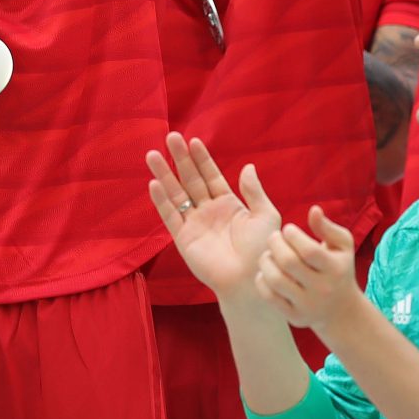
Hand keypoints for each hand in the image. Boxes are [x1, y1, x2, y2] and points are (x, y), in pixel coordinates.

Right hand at [146, 134, 281, 304]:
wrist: (251, 281)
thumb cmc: (263, 251)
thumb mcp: (265, 216)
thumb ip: (254, 192)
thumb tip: (248, 166)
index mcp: (229, 204)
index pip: (211, 176)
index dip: (202, 159)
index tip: (193, 141)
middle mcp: (209, 211)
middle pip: (190, 180)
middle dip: (181, 159)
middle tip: (171, 137)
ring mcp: (194, 224)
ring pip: (176, 194)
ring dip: (164, 174)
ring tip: (153, 155)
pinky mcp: (183, 238)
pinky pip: (170, 216)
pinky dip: (162, 201)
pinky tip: (154, 184)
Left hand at [255, 205, 360, 332]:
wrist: (341, 310)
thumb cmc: (338, 267)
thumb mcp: (342, 246)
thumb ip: (327, 227)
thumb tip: (313, 210)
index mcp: (335, 269)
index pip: (308, 250)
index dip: (292, 235)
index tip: (288, 229)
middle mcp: (322, 289)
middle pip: (288, 262)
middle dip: (275, 243)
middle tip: (274, 237)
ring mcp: (308, 305)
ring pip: (275, 279)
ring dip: (265, 261)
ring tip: (269, 254)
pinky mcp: (294, 317)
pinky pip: (269, 296)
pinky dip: (262, 280)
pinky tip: (267, 271)